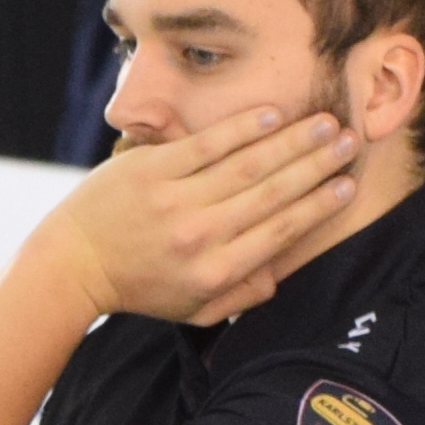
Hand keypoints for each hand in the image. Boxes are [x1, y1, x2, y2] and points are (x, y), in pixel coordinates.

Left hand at [55, 106, 363, 326]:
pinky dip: (243, 128)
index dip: (319, 206)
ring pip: (248, 164)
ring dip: (293, 141)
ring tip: (326, 123)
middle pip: (274, 193)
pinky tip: (274, 115)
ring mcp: (175, 200)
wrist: (74, 263)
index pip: (280, 232)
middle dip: (318, 165)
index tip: (348, 185)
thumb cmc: (139, 287)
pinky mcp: (150, 169)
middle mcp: (200, 237)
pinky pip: (206, 144)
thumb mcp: (193, 310)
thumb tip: (280, 274)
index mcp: (216, 272)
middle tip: (350, 142)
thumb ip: (240, 296)